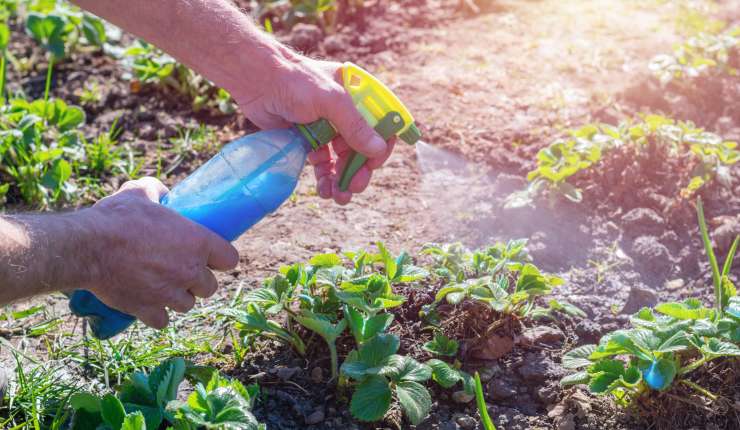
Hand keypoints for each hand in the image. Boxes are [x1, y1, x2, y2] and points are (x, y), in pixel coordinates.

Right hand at [83, 177, 238, 328]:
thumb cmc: (117, 217)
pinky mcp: (148, 309)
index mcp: (198, 242)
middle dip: (198, 281)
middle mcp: (190, 270)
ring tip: (163, 286)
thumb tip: (161, 191)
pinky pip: (163, 320)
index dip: (221, 258)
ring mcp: (170, 293)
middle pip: (210, 286)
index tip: (211, 257)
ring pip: (187, 304)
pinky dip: (156, 314)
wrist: (88, 247)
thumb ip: (156, 190)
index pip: (230, 259)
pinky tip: (148, 303)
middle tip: (181, 270)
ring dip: (178, 297)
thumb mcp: (139, 192)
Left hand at [234, 56, 395, 204]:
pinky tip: (325, 190)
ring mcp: (329, 128)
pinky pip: (324, 164)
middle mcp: (347, 113)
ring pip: (344, 160)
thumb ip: (355, 126)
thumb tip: (378, 150)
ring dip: (343, 179)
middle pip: (363, 148)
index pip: (382, 125)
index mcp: (359, 96)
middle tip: (354, 187)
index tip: (372, 165)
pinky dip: (326, 178)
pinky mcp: (310, 140)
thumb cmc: (295, 82)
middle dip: (360, 170)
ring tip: (339, 198)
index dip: (380, 147)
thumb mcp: (331, 101)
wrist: (256, 80)